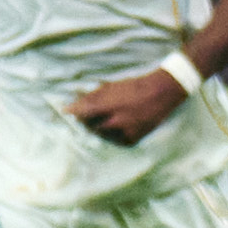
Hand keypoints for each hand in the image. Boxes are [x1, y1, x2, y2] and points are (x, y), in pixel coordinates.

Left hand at [70, 64, 193, 145]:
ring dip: (99, 130)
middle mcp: (116, 120)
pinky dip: (113, 136)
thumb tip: (75, 102)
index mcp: (110, 105)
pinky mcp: (133, 138)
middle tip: (86, 117)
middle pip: (92, 126)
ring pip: (103, 136)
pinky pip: (117, 141)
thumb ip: (94, 95)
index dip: (73, 111)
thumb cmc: (136, 86)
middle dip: (87, 122)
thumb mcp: (114, 86)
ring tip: (104, 122)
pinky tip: (115, 129)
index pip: (84, 111)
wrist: (163, 92)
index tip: (65, 111)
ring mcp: (125, 131)